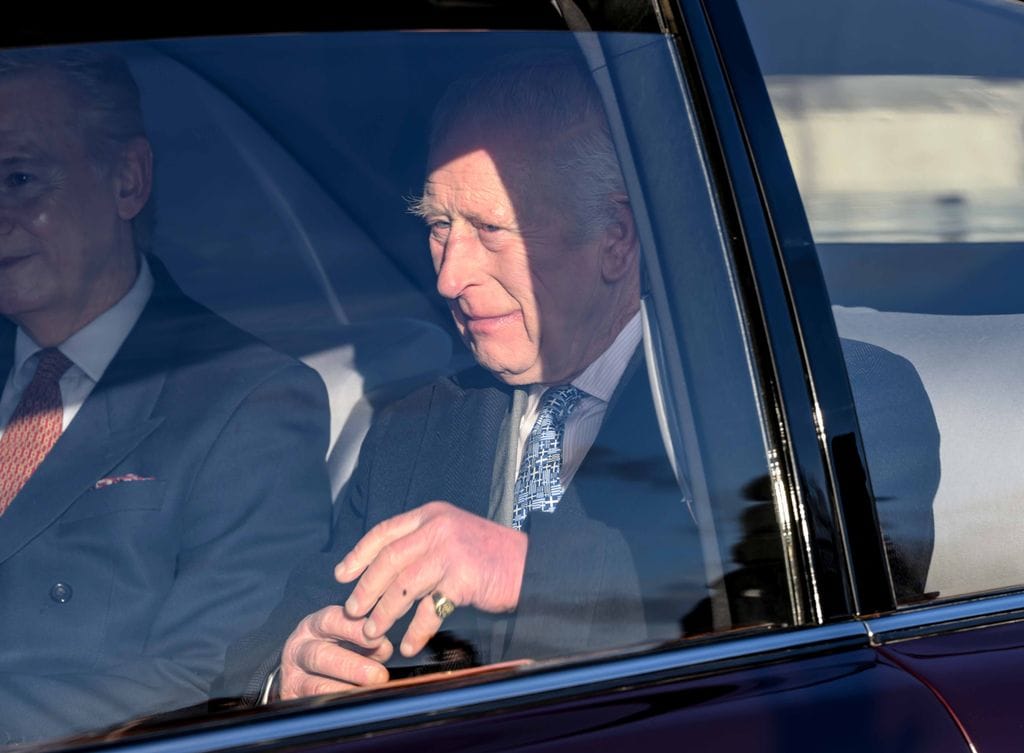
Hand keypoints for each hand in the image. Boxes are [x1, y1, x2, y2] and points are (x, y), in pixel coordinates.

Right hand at [279, 605, 392, 699]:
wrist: (303, 672)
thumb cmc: (335, 649)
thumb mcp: (347, 637)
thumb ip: (365, 641)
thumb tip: (383, 649)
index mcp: (314, 626)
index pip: (331, 621)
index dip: (354, 630)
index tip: (377, 640)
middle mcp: (300, 649)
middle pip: (320, 655)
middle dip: (353, 667)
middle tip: (379, 675)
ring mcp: (293, 677)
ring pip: (317, 686)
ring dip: (347, 691)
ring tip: (369, 694)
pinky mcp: (294, 700)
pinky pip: (316, 706)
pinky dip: (339, 706)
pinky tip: (356, 705)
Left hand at [335, 501, 527, 657]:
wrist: (529, 564)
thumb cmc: (489, 555)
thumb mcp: (453, 533)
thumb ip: (423, 543)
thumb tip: (384, 569)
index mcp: (431, 515)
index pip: (384, 532)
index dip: (359, 554)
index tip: (341, 575)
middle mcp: (437, 528)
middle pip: (388, 560)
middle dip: (365, 588)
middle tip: (352, 611)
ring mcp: (449, 552)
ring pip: (402, 586)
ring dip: (383, 613)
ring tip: (372, 632)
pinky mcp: (462, 577)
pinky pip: (429, 610)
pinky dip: (416, 631)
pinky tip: (409, 645)